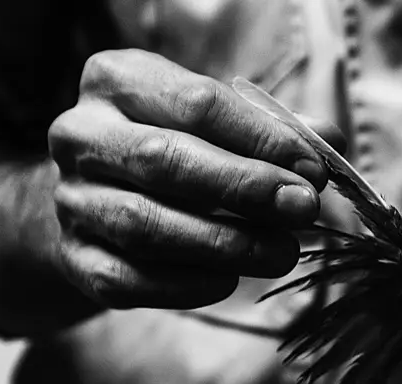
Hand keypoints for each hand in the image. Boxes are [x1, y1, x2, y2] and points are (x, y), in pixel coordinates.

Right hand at [48, 49, 344, 308]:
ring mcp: (71, 199)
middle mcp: (81, 135)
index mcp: (117, 81)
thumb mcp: (217, 122)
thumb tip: (330, 144)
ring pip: (146, 225)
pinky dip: (188, 284)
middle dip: (245, 188)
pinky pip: (131, 278)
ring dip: (225, 244)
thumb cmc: (175, 148)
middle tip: (303, 210)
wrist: (98, 199)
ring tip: (281, 253)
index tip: (313, 170)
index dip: (262, 139)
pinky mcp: (76, 258)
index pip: (197, 102)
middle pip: (164, 160)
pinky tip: (230, 280)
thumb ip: (273, 129)